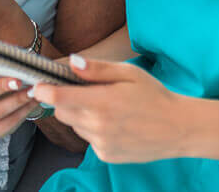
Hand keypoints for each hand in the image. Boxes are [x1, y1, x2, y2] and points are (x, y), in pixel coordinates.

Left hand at [29, 55, 188, 162]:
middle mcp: (98, 126)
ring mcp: (101, 144)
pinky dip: (94, 130)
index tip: (39, 85)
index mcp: (102, 103)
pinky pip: (88, 139)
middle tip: (84, 91)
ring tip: (106, 108)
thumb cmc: (154, 95)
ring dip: (81, 115)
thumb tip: (71, 62)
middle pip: (61, 112)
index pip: (57, 98)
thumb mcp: (128, 73)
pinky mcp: (106, 155)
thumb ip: (97, 69)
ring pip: (75, 126)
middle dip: (64, 100)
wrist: (179, 129)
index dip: (43, 90)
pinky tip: (115, 123)